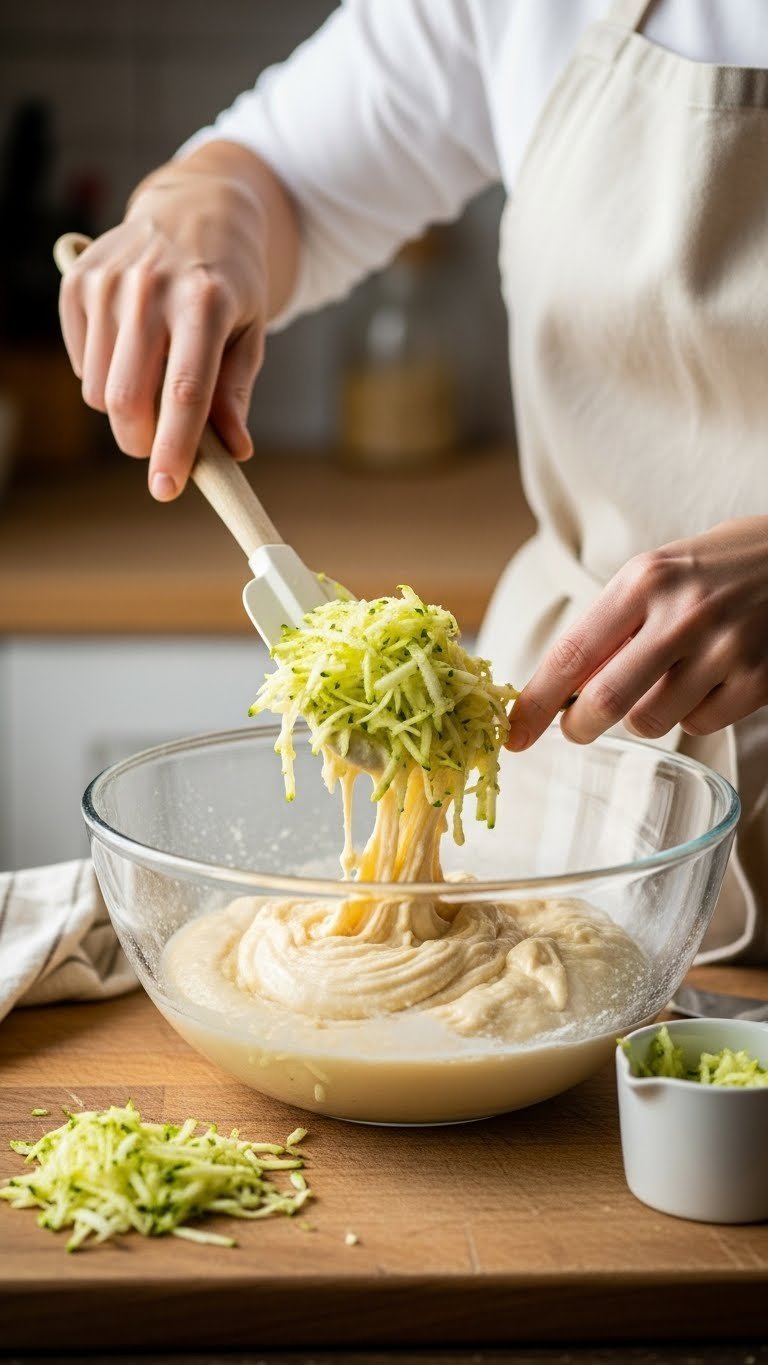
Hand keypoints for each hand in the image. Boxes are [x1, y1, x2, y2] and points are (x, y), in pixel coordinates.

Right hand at [58, 142, 298, 498]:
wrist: (195, 208)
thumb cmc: (228, 282)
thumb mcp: (248, 333)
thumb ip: (235, 393)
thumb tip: (235, 451)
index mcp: (204, 302)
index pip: (185, 392)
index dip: (174, 448)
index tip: (166, 489)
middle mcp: (151, 288)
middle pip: (128, 398)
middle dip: (141, 442)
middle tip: (160, 448)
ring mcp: (109, 282)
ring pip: (99, 390)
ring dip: (125, 410)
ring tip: (152, 382)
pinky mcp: (79, 283)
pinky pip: (81, 365)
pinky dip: (103, 376)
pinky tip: (130, 350)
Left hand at [505, 517, 767, 749]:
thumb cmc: (713, 571)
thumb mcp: (656, 577)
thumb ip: (611, 628)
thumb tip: (561, 691)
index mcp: (644, 580)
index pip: (571, 653)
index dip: (535, 703)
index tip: (513, 734)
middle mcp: (683, 613)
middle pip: (606, 701)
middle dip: (580, 726)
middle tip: (578, 728)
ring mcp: (725, 648)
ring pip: (650, 721)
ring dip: (643, 715)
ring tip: (666, 680)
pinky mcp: (758, 680)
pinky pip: (699, 725)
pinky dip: (694, 714)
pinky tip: (710, 679)